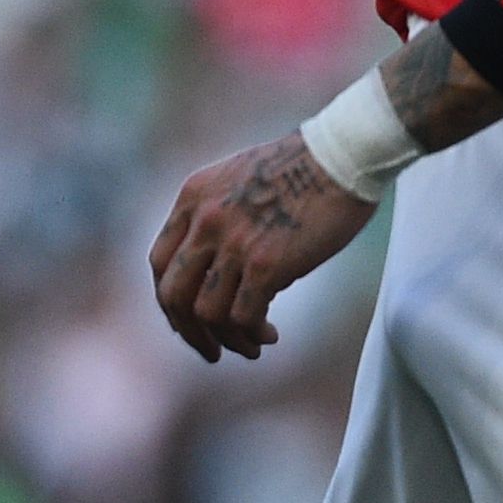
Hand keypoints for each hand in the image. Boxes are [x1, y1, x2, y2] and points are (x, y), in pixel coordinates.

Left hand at [146, 129, 375, 362]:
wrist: (342, 154)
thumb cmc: (303, 169)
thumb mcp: (238, 181)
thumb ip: (219, 219)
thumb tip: (222, 277)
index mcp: (192, 197)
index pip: (160, 262)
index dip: (170, 299)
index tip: (189, 319)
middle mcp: (204, 220)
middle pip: (172, 295)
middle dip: (187, 331)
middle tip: (210, 349)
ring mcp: (232, 242)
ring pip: (205, 313)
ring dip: (225, 340)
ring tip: (250, 346)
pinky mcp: (265, 263)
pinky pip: (242, 317)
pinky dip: (251, 335)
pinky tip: (269, 335)